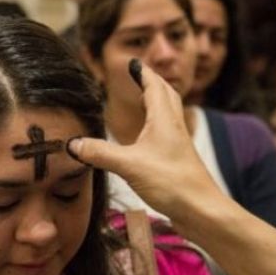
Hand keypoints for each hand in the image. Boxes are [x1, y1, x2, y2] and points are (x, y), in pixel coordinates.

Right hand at [68, 62, 225, 218]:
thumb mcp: (129, 165)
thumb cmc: (172, 183)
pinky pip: (168, 134)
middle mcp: (174, 128)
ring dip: (157, 103)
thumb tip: (73, 143)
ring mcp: (178, 145)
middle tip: (140, 76)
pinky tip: (148, 139)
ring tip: (143, 101)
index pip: (154, 87)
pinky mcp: (178, 162)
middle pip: (167, 96)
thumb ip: (100, 153)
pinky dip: (157, 126)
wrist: (202, 211)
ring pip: (169, 115)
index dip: (143, 73)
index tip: (134, 62)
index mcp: (164, 120)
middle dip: (153, 83)